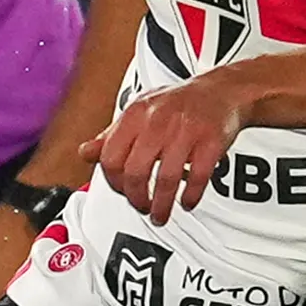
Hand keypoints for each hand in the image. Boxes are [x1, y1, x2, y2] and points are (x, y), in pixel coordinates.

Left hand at [81, 74, 249, 225]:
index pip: (110, 158)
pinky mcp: (211, 140)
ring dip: (161, 205)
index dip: (114, 183)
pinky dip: (191, 195)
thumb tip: (85, 153)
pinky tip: (187, 202)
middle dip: (136, 199)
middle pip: (135, 171)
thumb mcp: (138, 112)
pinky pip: (199, 176)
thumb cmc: (177, 104)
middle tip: (141, 207)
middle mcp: (158, 121)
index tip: (123, 192)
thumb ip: (112, 135)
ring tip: (160, 215)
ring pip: (166, 178)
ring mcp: (186, 130)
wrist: (220, 91)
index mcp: (135, 114)